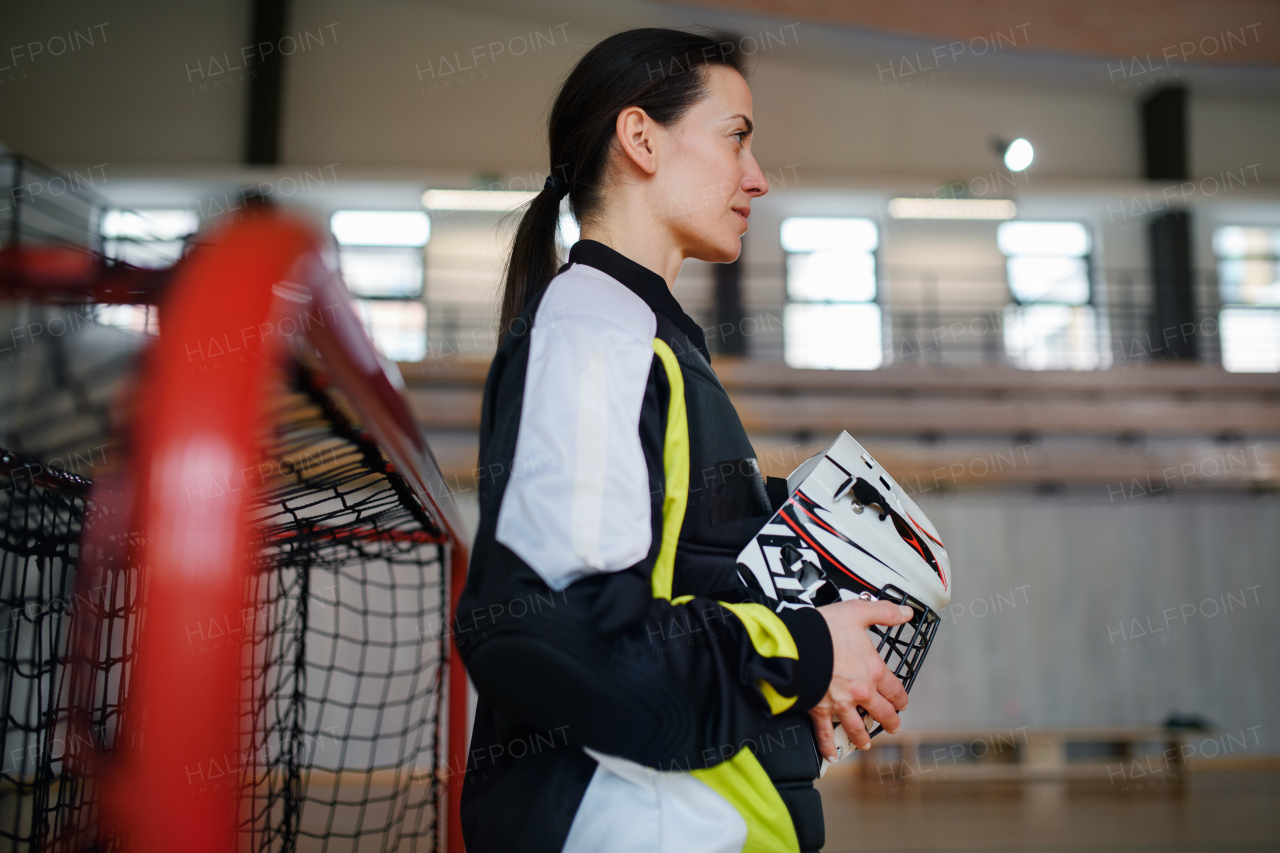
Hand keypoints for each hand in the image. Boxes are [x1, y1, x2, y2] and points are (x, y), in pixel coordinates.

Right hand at [807, 599, 911, 760]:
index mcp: (873, 670)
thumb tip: (905, 613)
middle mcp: (861, 691)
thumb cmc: (824, 629)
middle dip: (890, 721)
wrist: (796, 645)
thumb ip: (884, 613)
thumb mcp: (858, 612)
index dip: (901, 698)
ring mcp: (840, 704)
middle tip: (893, 725)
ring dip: (863, 736)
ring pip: (857, 726)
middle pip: (882, 712)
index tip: (902, 702)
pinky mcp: (820, 710)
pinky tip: (831, 755)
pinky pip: (825, 733)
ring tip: (866, 743)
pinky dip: (828, 746)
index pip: (895, 690)